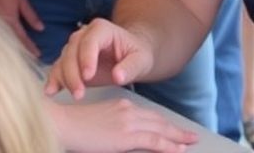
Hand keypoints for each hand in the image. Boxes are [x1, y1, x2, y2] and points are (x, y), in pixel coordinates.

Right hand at [0, 0, 44, 57]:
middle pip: (13, 44)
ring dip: (13, 49)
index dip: (31, 48)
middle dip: (22, 52)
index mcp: (11, 23)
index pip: (23, 40)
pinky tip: (8, 45)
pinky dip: (5, 42)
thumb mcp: (22, 1)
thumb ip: (31, 15)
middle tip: (30, 60)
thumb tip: (41, 28)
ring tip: (21, 56)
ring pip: (5, 42)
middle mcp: (2, 28)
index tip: (38, 55)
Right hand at [46, 17, 154, 99]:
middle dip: (73, 73)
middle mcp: (84, 35)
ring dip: (64, 79)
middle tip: (79, 93)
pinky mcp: (69, 62)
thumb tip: (117, 76)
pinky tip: (51, 91)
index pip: (90, 41)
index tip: (88, 76)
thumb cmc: (136, 55)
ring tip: (72, 95)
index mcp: (102, 29)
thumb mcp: (141, 60)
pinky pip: (58, 69)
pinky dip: (54, 80)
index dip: (87, 58)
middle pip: (72, 51)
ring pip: (63, 60)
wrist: (130, 57)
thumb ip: (130, 67)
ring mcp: (74, 47)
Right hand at [49, 98, 198, 152]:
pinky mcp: (125, 135)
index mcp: (121, 105)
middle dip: (176, 130)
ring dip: (177, 138)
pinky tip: (178, 150)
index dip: (164, 123)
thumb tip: (123, 138)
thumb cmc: (72, 126)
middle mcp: (128, 110)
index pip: (149, 116)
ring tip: (190, 143)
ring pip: (160, 130)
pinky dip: (168, 146)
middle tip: (191, 136)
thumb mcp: (98, 124)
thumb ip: (113, 128)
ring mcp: (128, 121)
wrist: (61, 124)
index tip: (175, 129)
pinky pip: (153, 141)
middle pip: (158, 121)